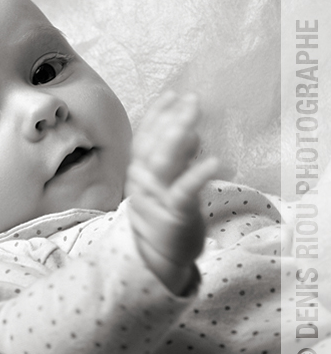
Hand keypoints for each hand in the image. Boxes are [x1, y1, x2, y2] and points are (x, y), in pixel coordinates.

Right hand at [125, 92, 218, 293]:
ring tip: (191, 117)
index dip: (158, 115)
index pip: (145, 137)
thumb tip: (189, 131)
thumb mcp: (168, 184)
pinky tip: (214, 161)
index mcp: (140, 172)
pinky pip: (184, 190)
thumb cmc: (165, 216)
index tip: (173, 95)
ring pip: (163, 163)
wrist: (156, 258)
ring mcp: (156, 197)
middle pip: (154, 145)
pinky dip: (197, 174)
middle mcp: (143, 181)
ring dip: (176, 137)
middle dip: (171, 120)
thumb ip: (176, 159)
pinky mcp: (173, 214)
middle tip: (191, 99)